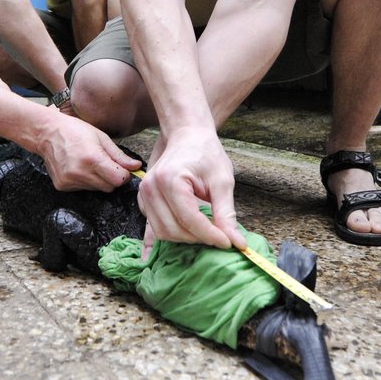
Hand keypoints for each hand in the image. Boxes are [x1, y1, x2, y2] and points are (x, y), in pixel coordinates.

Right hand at [39, 114, 141, 190]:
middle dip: (112, 178)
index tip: (121, 168)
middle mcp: (80, 172)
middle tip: (104, 164)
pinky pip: (83, 189)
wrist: (47, 133)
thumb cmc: (75, 131)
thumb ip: (119, 155)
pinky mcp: (62, 186)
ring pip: (96, 189)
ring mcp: (69, 181)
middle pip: (109, 187)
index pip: (119, 180)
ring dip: (98, 180)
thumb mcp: (101, 138)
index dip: (123, 175)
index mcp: (93, 159)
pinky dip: (85, 181)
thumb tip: (137, 167)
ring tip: (88, 163)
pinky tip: (78, 167)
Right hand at [136, 128, 245, 250]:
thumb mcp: (222, 181)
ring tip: (206, 232)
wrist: (188, 136)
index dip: (211, 235)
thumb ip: (226, 214)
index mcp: (170, 179)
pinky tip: (188, 236)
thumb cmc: (206, 153)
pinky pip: (155, 227)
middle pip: (173, 230)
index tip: (229, 243)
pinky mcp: (143, 200)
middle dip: (198, 238)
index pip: (189, 220)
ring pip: (162, 232)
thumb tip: (236, 243)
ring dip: (186, 238)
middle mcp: (150, 188)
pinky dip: (173, 234)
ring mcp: (144, 194)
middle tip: (220, 237)